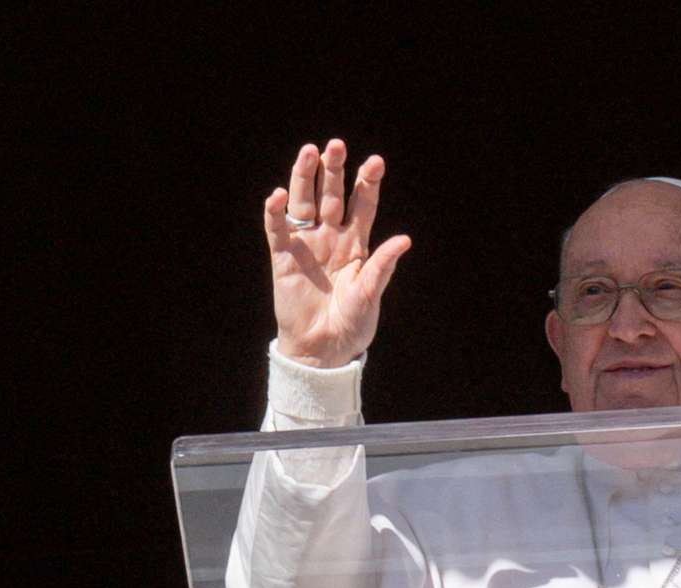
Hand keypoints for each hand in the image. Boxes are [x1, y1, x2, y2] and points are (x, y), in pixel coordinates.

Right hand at [264, 139, 411, 366]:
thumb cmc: (352, 323)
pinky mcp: (284, 257)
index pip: (363, 205)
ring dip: (305, 178)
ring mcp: (307, 244)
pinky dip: (275, 212)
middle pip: (332, 195)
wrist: (324, 348)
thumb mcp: (371, 294)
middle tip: (337, 145)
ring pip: (304, 203)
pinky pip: (277, 229)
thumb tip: (404, 239)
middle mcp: (331, 237)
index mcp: (357, 244)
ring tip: (309, 151)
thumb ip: (382, 266)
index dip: (368, 183)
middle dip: (335, 171)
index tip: (376, 162)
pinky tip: (278, 194)